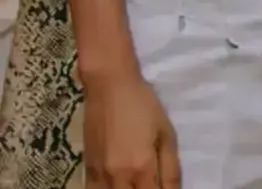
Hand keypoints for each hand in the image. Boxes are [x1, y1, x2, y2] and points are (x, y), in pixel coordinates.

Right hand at [84, 71, 180, 187]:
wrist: (109, 85)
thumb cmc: (143, 105)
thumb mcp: (166, 132)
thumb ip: (171, 168)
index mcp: (142, 167)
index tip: (165, 188)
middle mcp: (118, 178)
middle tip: (151, 182)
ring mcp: (100, 176)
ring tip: (137, 182)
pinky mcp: (87, 171)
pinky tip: (118, 184)